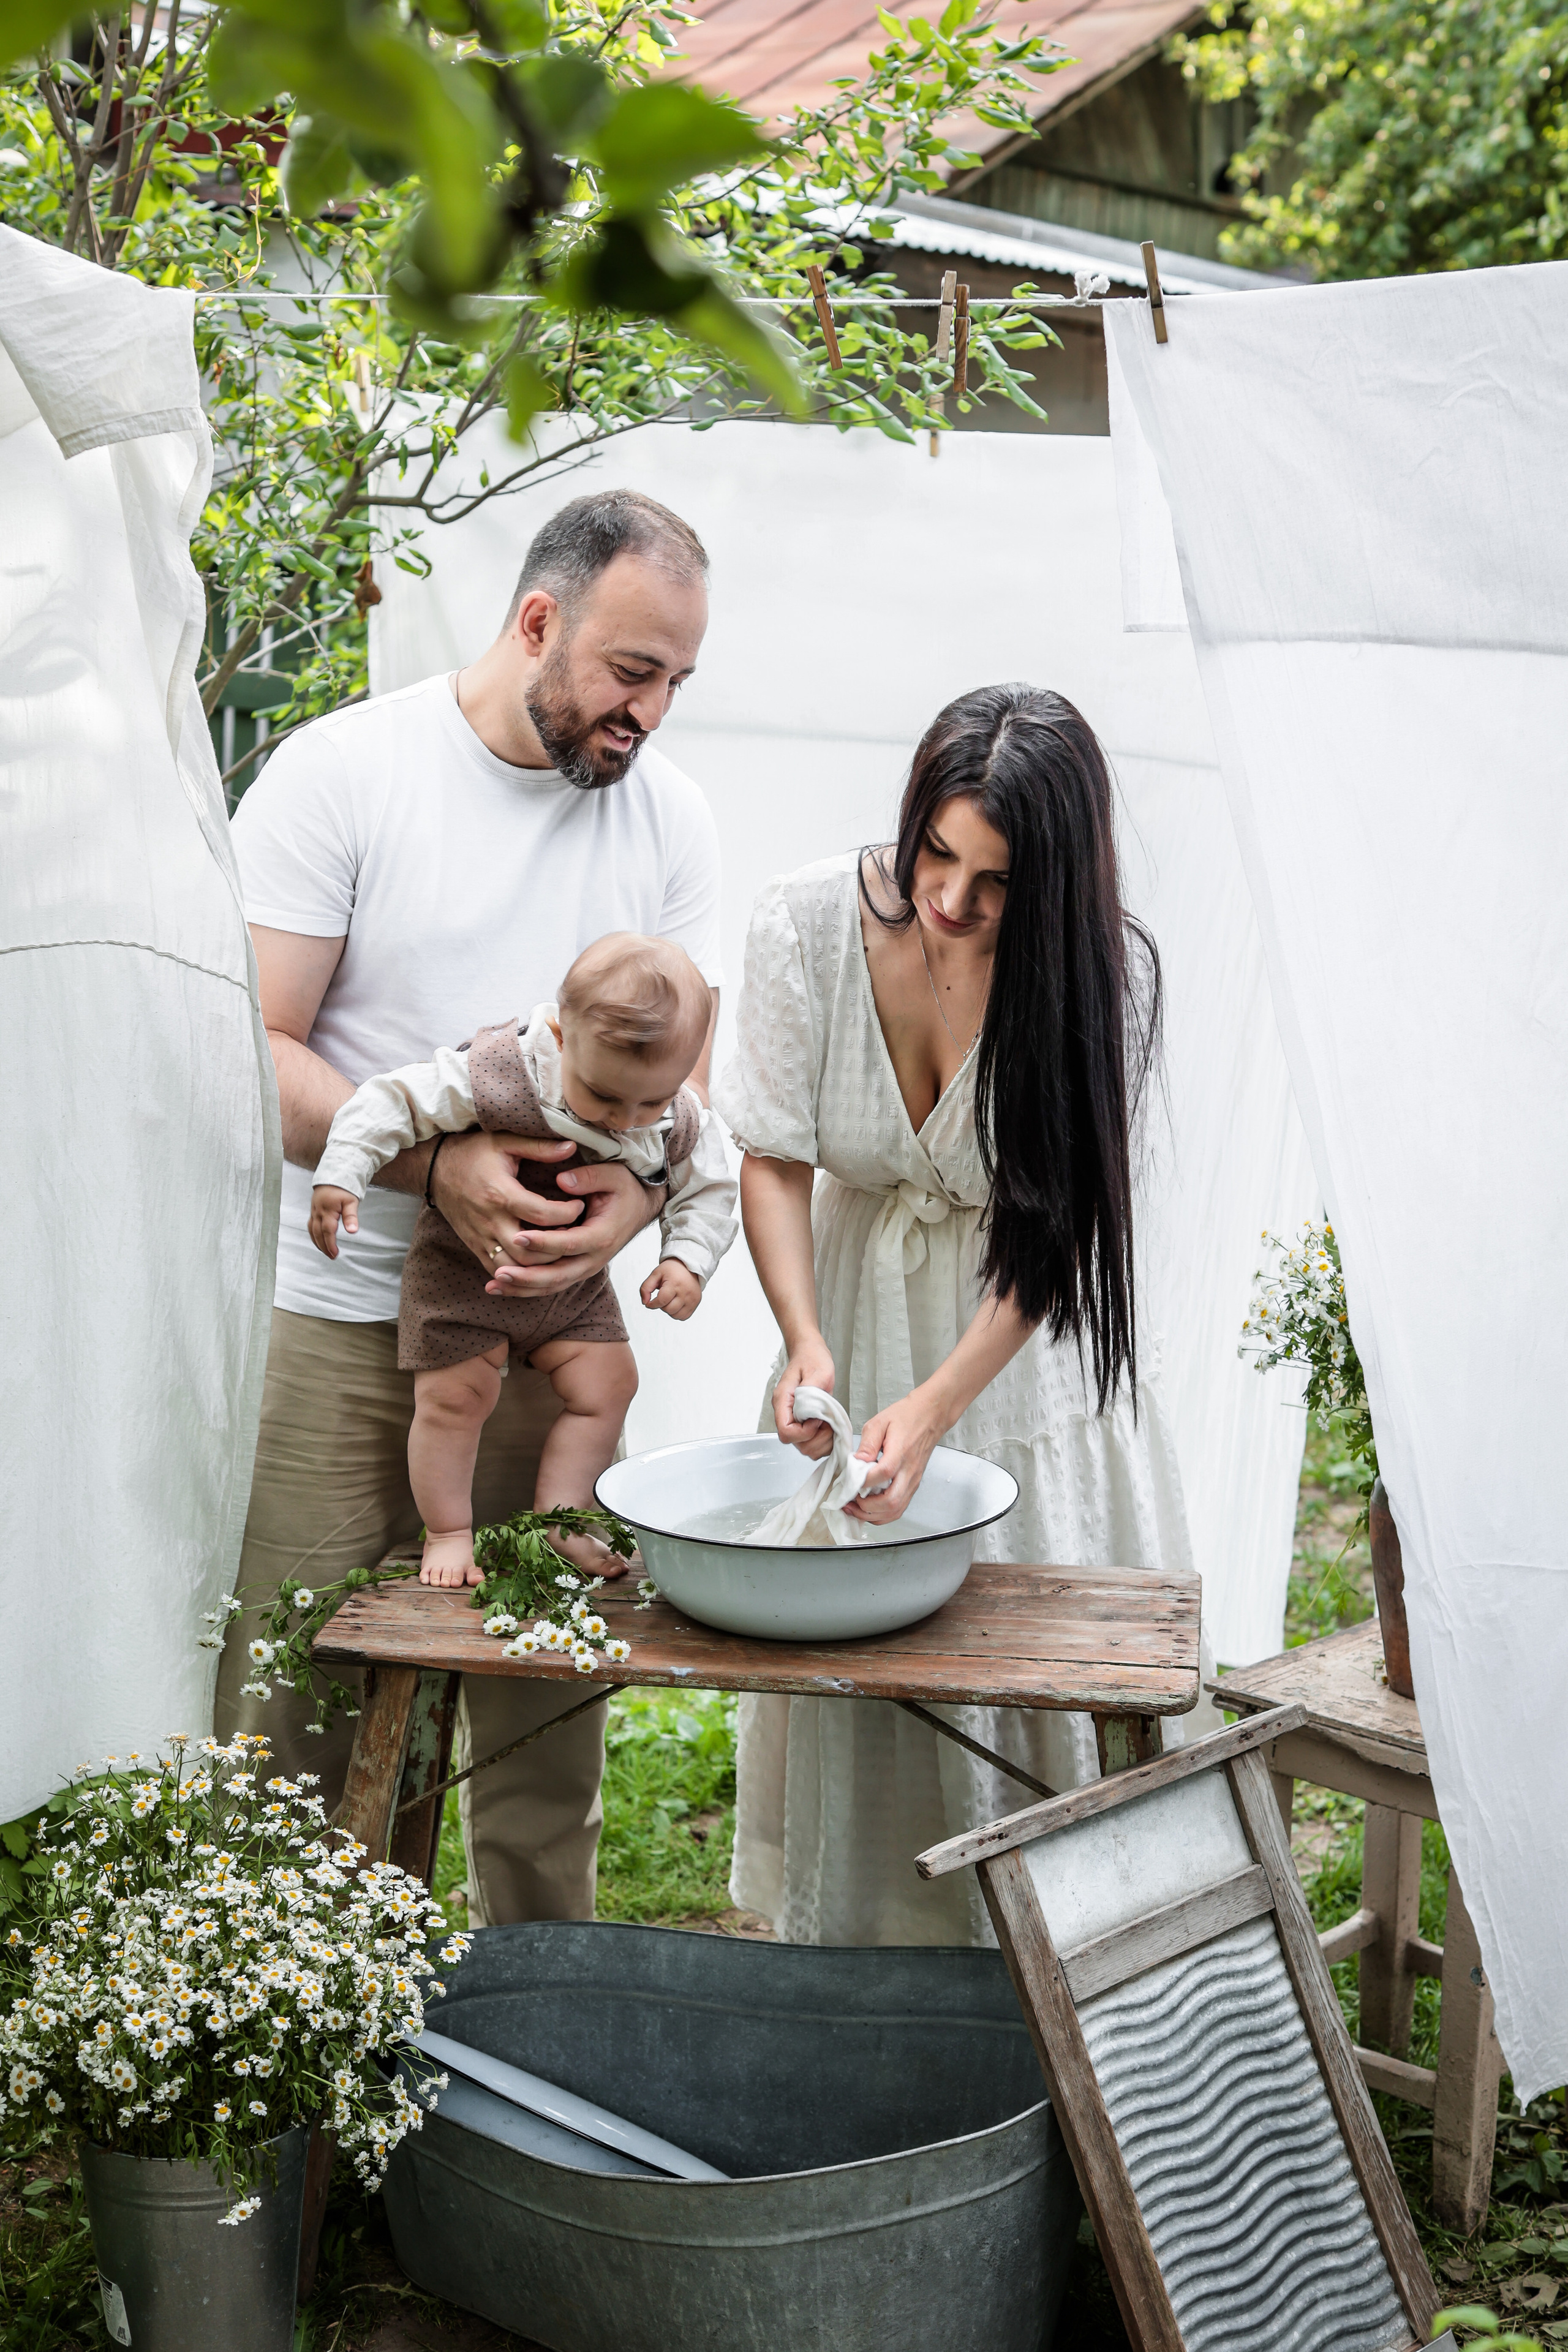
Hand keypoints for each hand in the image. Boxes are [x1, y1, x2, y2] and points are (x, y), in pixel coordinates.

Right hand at [309, 1185, 358, 1258]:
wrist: (333, 1176)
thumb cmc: (343, 1188)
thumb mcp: (351, 1201)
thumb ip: (351, 1216)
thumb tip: (352, 1231)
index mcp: (327, 1210)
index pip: (327, 1231)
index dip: (330, 1244)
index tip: (335, 1253)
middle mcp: (318, 1212)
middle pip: (318, 1233)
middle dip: (324, 1247)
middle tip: (331, 1256)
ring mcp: (314, 1212)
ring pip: (312, 1231)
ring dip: (317, 1243)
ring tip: (325, 1252)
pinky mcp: (313, 1211)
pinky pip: (310, 1226)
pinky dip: (313, 1235)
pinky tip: (318, 1241)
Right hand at [428, 1128, 583, 1275]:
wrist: (434, 1169)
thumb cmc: (472, 1153)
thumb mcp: (505, 1141)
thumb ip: (539, 1146)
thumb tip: (572, 1147)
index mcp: (501, 1194)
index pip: (542, 1215)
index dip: (568, 1213)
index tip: (579, 1205)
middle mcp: (490, 1221)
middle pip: (530, 1252)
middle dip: (558, 1248)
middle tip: (573, 1233)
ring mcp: (481, 1237)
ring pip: (514, 1268)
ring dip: (539, 1265)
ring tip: (557, 1249)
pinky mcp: (474, 1246)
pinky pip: (497, 1270)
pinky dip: (518, 1273)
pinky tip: (536, 1264)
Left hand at [484, 1160, 661, 1296]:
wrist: (640, 1207)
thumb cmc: (624, 1189)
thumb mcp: (614, 1175)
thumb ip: (589, 1177)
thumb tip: (562, 1180)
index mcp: (602, 1235)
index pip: (568, 1244)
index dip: (543, 1243)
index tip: (517, 1237)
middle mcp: (594, 1258)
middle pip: (558, 1275)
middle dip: (527, 1276)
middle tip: (499, 1273)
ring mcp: (585, 1268)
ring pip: (552, 1285)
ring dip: (522, 1287)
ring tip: (494, 1285)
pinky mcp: (577, 1270)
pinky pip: (550, 1284)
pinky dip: (526, 1288)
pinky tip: (501, 1286)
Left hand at [640, 1259, 701, 1319]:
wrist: (688, 1266)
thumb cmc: (671, 1270)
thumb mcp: (655, 1274)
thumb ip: (646, 1288)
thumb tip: (645, 1302)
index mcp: (675, 1283)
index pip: (662, 1301)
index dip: (652, 1304)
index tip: (650, 1302)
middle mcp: (685, 1292)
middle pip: (668, 1309)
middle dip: (661, 1305)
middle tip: (663, 1296)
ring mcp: (692, 1298)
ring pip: (676, 1315)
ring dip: (669, 1310)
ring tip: (670, 1299)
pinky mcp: (696, 1303)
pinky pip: (684, 1316)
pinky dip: (677, 1313)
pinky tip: (676, 1303)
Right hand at [771, 1335, 837, 1457]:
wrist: (810, 1353)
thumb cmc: (812, 1359)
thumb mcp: (818, 1371)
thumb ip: (812, 1393)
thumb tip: (809, 1413)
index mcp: (783, 1401)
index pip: (786, 1431)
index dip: (805, 1432)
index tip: (818, 1419)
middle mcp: (785, 1413)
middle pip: (795, 1443)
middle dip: (816, 1438)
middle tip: (827, 1423)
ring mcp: (794, 1419)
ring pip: (804, 1447)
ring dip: (821, 1441)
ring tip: (830, 1424)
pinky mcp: (804, 1423)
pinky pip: (812, 1443)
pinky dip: (824, 1440)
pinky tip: (830, 1425)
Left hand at [843, 1388, 945, 1524]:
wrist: (929, 1416)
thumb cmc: (906, 1417)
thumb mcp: (880, 1422)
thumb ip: (867, 1444)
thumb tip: (856, 1463)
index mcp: (900, 1453)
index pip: (882, 1474)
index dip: (863, 1482)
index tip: (848, 1481)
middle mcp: (909, 1471)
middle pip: (891, 1501)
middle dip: (866, 1508)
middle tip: (849, 1502)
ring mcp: (913, 1481)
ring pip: (895, 1510)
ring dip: (873, 1515)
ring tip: (856, 1508)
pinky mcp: (913, 1485)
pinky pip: (899, 1508)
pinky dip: (883, 1514)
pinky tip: (869, 1508)